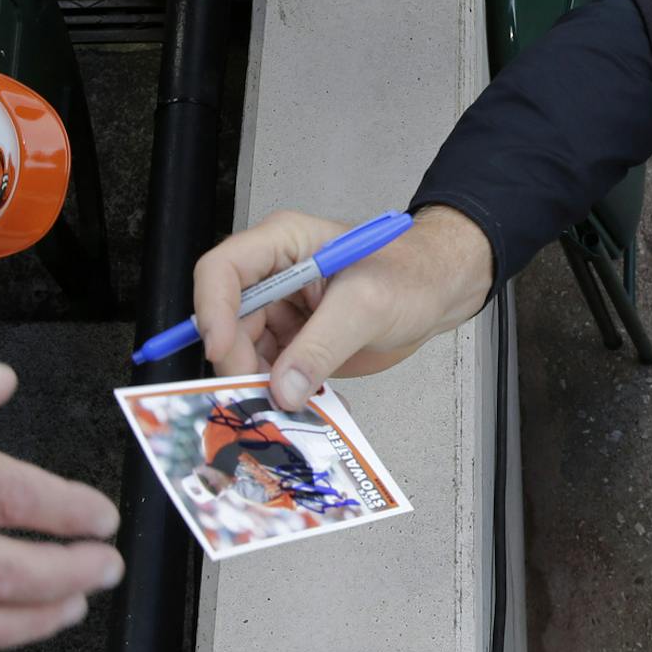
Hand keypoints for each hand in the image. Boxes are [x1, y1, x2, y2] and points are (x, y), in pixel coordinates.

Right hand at [192, 205, 491, 410]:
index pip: (223, 270)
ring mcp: (283, 312)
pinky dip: (285, 395)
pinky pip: (273, 373)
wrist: (438, 292)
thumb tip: (282, 388)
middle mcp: (275, 276)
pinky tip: (310, 406)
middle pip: (228, 321)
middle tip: (260, 394)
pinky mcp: (295, 343)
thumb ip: (322, 346)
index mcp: (284, 244)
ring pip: (245, 354)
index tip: (220, 350)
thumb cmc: (411, 275)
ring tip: (291, 407)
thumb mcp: (367, 306)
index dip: (212, 310)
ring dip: (262, 385)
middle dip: (238, 360)